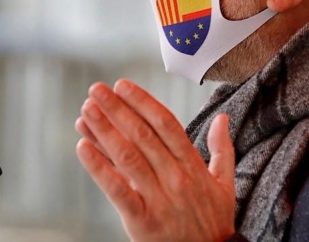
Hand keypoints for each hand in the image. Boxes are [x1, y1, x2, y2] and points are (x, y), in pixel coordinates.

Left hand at [75, 79, 235, 241]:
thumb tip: (222, 117)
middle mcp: (176, 177)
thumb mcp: (225, 184)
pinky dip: (99, 168)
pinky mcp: (143, 221)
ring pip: (128, 157)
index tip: (122, 86)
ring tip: (86, 111)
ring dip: (104, 131)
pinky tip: (83, 148)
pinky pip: (118, 190)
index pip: (166, 124)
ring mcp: (159, 199)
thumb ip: (222, 149)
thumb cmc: (214, 222)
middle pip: (143, 135)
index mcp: (193, 165)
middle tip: (96, 90)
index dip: (143, 102)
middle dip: (117, 110)